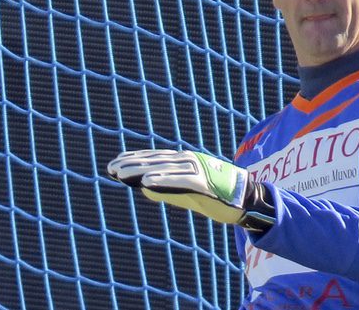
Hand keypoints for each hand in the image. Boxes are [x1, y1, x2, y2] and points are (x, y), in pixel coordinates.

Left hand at [107, 149, 273, 229]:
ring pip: (164, 168)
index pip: (155, 158)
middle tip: (111, 168)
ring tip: (121, 174)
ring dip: (141, 170)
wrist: (246, 200)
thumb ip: (167, 189)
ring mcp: (198, 170)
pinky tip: (146, 183)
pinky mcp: (205, 183)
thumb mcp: (187, 193)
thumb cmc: (218, 196)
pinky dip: (163, 180)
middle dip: (132, 164)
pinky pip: (180, 180)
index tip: (114, 164)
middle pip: (156, 160)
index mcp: (185, 162)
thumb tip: (144, 188)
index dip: (134, 160)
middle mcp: (189, 161)